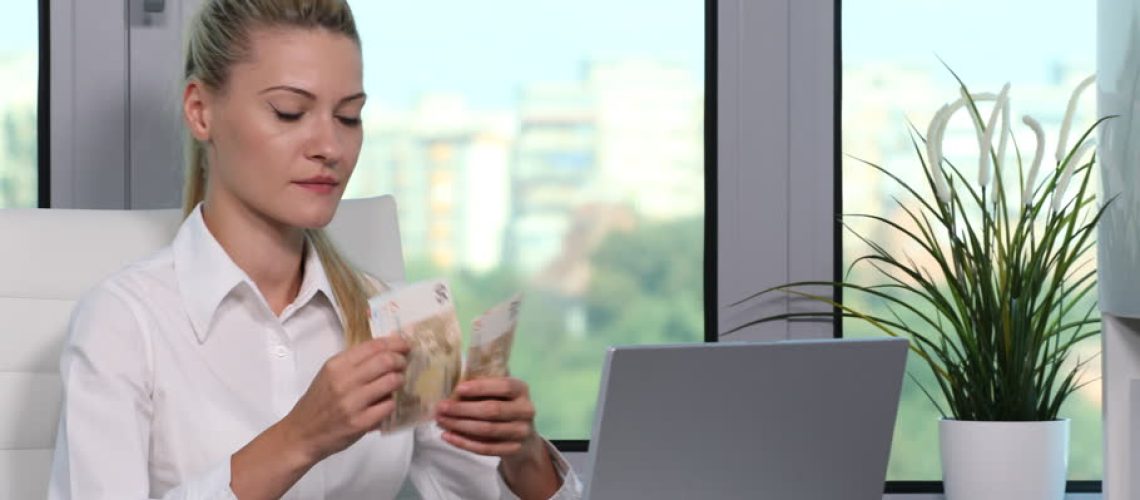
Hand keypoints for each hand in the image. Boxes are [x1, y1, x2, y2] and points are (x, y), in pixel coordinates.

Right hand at [280, 335, 408, 462]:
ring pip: (391, 381)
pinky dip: (392, 402)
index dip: (395, 343)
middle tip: (403, 364)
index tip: (405, 345)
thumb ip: (354, 363)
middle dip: (400, 360)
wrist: (302, 434)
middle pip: (385, 361)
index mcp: (336, 365)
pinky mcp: (360, 422)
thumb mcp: (329, 375)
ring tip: (398, 383)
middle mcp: (344, 381)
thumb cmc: (318, 402)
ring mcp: (352, 402)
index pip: (373, 346)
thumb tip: (386, 351)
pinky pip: (388, 406)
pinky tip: (387, 403)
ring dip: (400, 380)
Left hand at [435, 377, 561, 498]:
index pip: (504, 386)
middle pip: (492, 410)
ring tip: (440, 421)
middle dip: (463, 409)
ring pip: (487, 430)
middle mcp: (525, 410)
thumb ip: (484, 387)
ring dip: (459, 426)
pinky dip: (464, 443)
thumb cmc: (505, 407)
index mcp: (521, 390)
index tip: (458, 389)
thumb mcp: (501, 393)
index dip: (481, 388)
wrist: (525, 439)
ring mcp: (521, 432)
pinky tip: (448, 436)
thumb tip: (452, 385)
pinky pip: (485, 448)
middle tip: (441, 408)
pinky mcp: (513, 450)